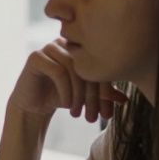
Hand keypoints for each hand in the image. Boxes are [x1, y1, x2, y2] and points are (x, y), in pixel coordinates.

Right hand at [8, 39, 124, 122]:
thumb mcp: (86, 96)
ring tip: (77, 112)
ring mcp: (49, 48)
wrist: (33, 105)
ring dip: (78, 94)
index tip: (108, 114)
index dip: (106, 90)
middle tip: (93, 116)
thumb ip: (104, 94)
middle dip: (93, 95)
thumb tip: (125, 100)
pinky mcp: (35, 57)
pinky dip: (65, 90)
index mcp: (80, 47)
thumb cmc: (60, 96)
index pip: (100, 64)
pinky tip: (66, 104)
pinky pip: (57, 71)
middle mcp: (65, 43)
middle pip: (87, 65)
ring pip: (73, 68)